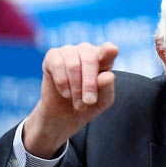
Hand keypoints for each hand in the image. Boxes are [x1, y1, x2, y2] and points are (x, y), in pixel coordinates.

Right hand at [22, 43, 118, 158]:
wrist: (63, 116)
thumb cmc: (86, 104)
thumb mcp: (101, 102)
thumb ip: (107, 89)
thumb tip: (108, 76)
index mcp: (102, 59)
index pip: (107, 51)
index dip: (109, 51)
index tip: (112, 50)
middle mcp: (86, 51)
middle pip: (90, 59)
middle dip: (89, 83)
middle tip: (89, 101)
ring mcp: (69, 51)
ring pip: (73, 64)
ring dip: (75, 87)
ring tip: (77, 103)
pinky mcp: (52, 56)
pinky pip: (57, 64)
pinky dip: (62, 82)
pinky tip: (66, 93)